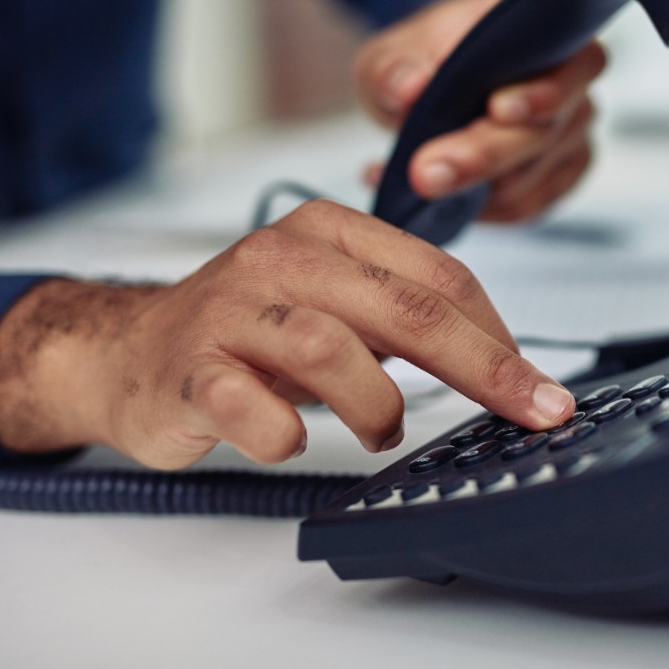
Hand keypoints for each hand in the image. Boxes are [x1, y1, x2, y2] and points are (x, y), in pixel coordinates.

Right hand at [0, 201, 576, 469]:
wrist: (129, 352)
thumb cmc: (250, 332)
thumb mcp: (336, 302)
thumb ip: (406, 316)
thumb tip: (505, 362)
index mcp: (331, 230)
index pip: (440, 277)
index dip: (500, 337)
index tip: (540, 387)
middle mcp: (283, 257)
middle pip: (407, 310)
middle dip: (484, 368)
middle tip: (531, 412)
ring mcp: (232, 311)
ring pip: (334, 351)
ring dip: (378, 407)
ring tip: (381, 430)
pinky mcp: (190, 368)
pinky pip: (251, 408)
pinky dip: (285, 434)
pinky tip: (289, 438)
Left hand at [354, 0, 606, 222]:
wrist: (430, 90)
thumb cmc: (425, 62)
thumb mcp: (392, 55)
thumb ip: (395, 68)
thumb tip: (410, 87)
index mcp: (548, 34)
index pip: (573, 63)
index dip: (539, 93)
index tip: (496, 110)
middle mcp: (574, 84)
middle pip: (545, 131)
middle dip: (484, 155)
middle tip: (427, 173)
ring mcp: (571, 133)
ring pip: (533, 176)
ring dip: (474, 187)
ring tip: (415, 178)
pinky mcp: (560, 175)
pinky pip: (527, 205)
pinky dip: (482, 208)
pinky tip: (445, 198)